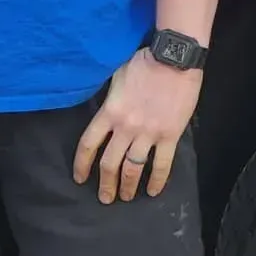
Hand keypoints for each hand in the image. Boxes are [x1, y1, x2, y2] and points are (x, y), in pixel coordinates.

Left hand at [73, 48, 201, 203]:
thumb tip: (106, 112)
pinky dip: (157, 181)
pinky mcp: (169, 135)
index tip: (80, 178)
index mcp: (110, 112)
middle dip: (105, 184)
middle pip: (109, 163)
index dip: (81, 164)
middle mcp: (126, 127)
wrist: (175, 58)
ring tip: (126, 197)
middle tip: (105, 197)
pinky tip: (153, 191)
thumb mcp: (117, 76)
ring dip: (128, 186)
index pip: (88, 144)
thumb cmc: (145, 62)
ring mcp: (148, 133)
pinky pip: (162, 164)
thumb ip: (110, 99)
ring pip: (132, 169)